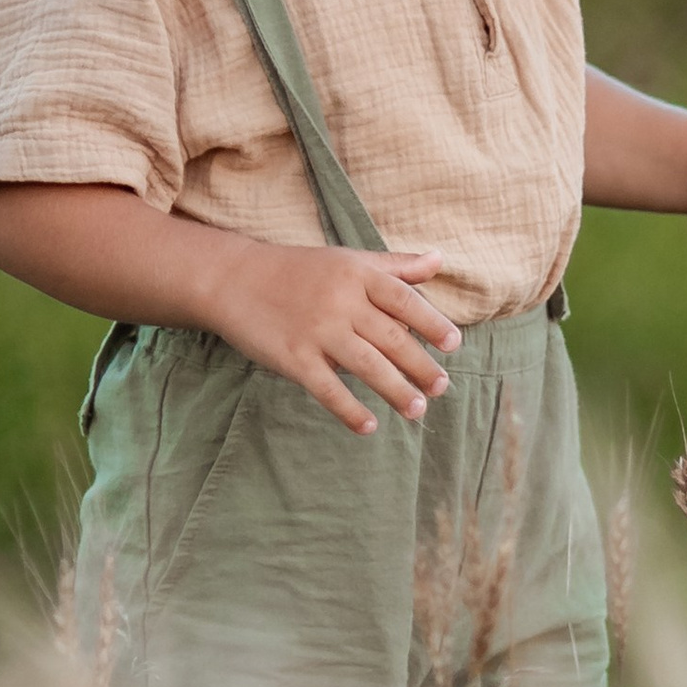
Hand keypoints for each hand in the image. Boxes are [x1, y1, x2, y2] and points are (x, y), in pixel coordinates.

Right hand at [205, 237, 461, 433]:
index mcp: (357, 275)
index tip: (453, 345)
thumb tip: (440, 260)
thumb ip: (395, 265)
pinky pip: (328, 389)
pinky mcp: (292, 358)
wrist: (233, 279)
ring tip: (417, 410)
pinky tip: (369, 426)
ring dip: (395, 390)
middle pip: (391, 338)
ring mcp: (316, 331)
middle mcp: (340, 301)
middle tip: (441, 387)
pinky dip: (350, 410)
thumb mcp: (348, 259)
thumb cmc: (298, 270)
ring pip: (367, 365)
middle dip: (420, 365)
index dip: (432, 322)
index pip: (403, 300)